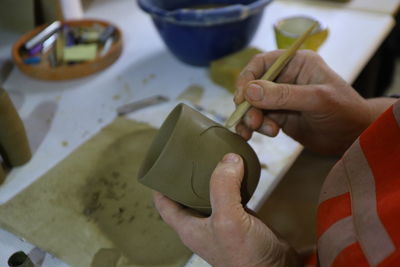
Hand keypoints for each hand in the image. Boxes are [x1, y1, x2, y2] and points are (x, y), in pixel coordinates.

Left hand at [154, 153, 299, 266]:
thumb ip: (224, 187)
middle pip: (186, 195)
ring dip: (211, 178)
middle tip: (191, 154)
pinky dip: (232, 184)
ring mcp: (220, 223)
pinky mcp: (239, 221)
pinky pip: (230, 198)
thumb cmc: (245, 257)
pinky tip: (238, 173)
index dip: (160, 184)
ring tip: (213, 157)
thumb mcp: (228, 220)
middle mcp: (201, 224)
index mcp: (188, 226)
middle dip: (187, 175)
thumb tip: (228, 158)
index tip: (162, 164)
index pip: (163, 203)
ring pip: (209, 195)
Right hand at [234, 50, 373, 154]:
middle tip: (252, 122)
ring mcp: (280, 98)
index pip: (262, 63)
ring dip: (251, 118)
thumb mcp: (317, 100)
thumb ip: (283, 95)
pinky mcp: (279, 116)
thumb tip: (249, 91)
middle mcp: (285, 77)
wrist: (353, 137)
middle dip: (248, 105)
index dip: (247, 78)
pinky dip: (256, 128)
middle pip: (252, 86)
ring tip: (263, 131)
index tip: (241, 98)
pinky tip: (266, 134)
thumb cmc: (344, 111)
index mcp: (296, 62)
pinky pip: (259, 119)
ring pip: (253, 105)